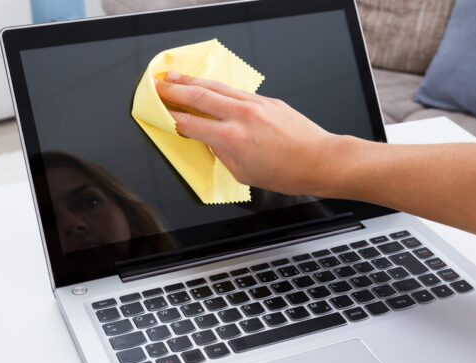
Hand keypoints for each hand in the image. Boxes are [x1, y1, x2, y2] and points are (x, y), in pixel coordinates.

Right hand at [155, 71, 346, 195]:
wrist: (319, 159)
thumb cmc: (287, 173)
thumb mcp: (244, 174)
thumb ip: (223, 155)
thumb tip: (211, 141)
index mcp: (231, 139)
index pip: (190, 124)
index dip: (170, 118)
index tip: (158, 113)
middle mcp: (241, 116)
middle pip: (198, 97)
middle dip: (173, 90)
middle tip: (156, 86)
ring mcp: (255, 104)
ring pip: (215, 87)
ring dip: (191, 81)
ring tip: (173, 77)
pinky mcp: (267, 100)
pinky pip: (235, 90)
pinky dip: (216, 87)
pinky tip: (207, 85)